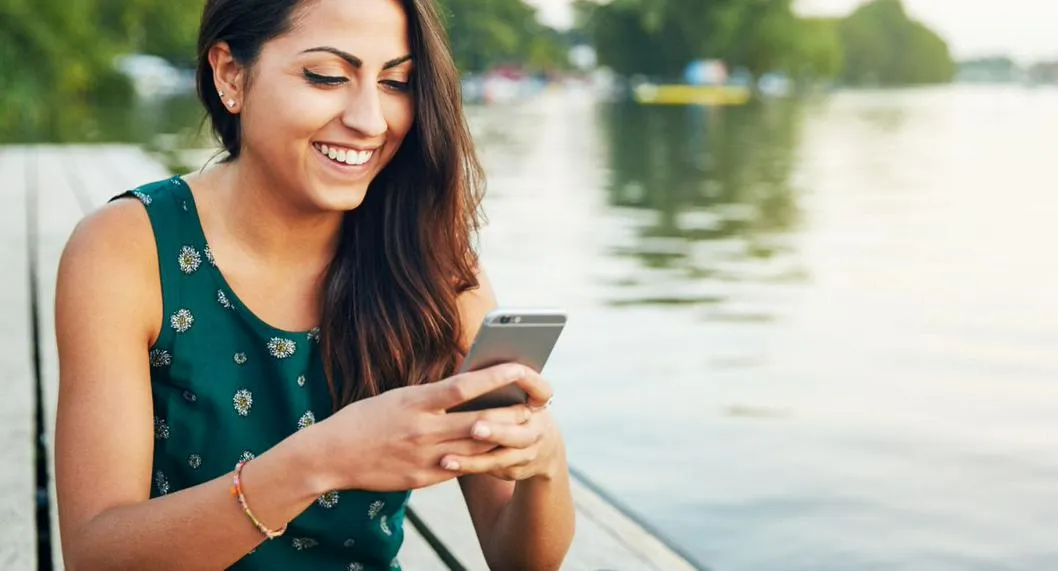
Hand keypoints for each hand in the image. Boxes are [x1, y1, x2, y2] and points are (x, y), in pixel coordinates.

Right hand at [311, 363, 547, 491]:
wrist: (330, 455)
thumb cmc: (364, 418)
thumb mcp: (398, 395)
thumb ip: (431, 395)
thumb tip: (466, 385)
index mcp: (416, 401)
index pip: (465, 385)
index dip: (497, 377)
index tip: (521, 369)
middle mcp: (423, 428)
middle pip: (480, 421)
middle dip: (512, 414)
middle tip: (536, 406)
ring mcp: (424, 456)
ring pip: (477, 449)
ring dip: (504, 439)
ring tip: (524, 430)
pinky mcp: (422, 479)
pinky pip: (460, 469)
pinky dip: (479, 461)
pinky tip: (496, 454)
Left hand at [438, 368, 564, 481]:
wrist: (539, 447)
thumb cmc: (509, 406)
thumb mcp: (511, 393)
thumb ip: (493, 382)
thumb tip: (467, 359)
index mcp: (538, 402)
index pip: (541, 390)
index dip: (531, 382)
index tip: (516, 372)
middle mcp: (537, 429)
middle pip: (517, 431)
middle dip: (496, 430)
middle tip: (475, 428)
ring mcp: (528, 453)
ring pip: (501, 457)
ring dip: (474, 457)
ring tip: (447, 457)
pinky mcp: (514, 469)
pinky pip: (490, 470)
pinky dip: (468, 466)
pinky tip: (445, 465)